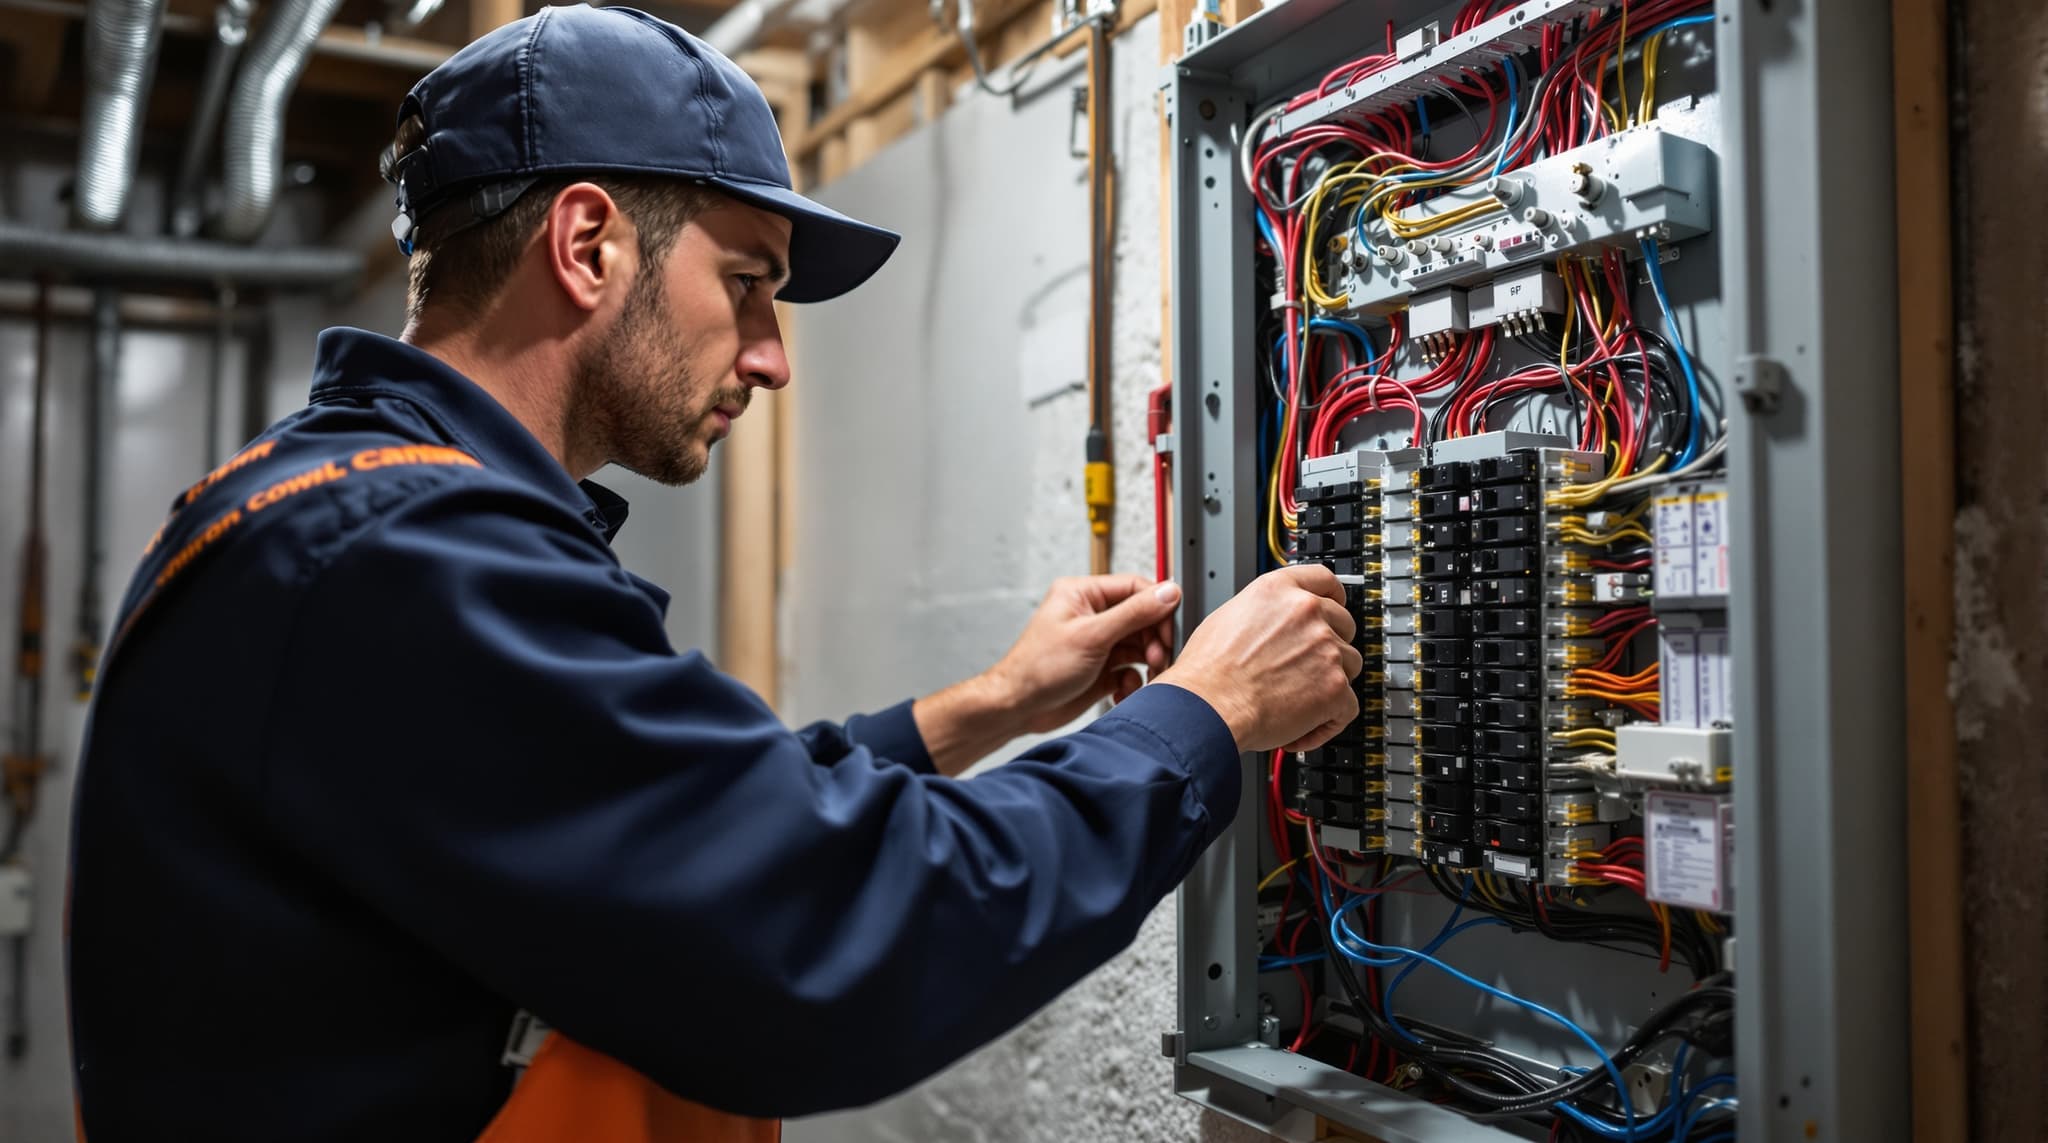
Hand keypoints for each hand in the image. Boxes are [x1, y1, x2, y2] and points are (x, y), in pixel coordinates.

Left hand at [983, 575, 1182, 732]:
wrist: (1019, 708)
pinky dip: (1133, 680)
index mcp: (1083, 594)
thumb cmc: (1038, 668)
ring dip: (1148, 662)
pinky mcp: (1101, 669)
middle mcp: (1092, 615)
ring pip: (1139, 645)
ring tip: (1148, 674)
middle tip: (1159, 656)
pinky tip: (1123, 690)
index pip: (1134, 588)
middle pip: (1141, 618)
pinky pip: (1131, 669)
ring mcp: (1097, 643)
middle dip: (1153, 638)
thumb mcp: (1092, 636)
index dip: (1158, 605)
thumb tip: (1167, 592)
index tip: (1172, 625)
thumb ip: (1133, 613)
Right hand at [1154, 564, 1361, 752]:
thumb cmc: (1207, 671)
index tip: (1336, 604)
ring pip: (1349, 664)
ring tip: (1298, 702)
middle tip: (1309, 667)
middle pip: (1343, 624)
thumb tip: (1274, 626)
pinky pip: (1348, 705)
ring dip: (1330, 683)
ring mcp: (1325, 649)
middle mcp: (1306, 613)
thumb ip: (1264, 614)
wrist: (1208, 706)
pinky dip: (1328, 721)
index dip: (1334, 595)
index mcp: (1278, 591)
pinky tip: (1302, 728)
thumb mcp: (1227, 617)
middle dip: (1331, 646)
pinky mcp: (1335, 687)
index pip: (1323, 579)